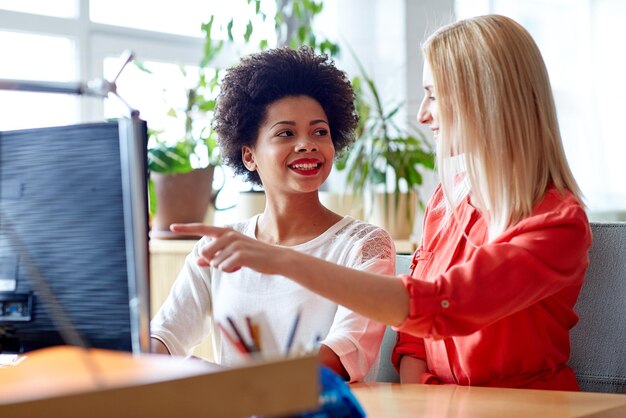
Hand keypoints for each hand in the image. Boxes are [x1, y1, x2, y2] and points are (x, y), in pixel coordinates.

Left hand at [170, 223, 287, 274]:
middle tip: (231, 262)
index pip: (202, 229)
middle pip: (205, 253)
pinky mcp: (240, 254)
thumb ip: (214, 256)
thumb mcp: (232, 254)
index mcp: (226, 232)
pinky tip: (243, 266)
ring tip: (240, 263)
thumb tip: (197, 261)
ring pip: (215, 263)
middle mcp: (229, 234)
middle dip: (213, 262)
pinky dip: (231, 271)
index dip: (186, 228)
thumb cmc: (253, 256)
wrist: (276, 259)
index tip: (171, 226)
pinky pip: (224, 268)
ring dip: (225, 268)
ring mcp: (234, 244)